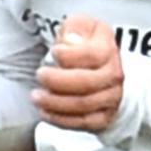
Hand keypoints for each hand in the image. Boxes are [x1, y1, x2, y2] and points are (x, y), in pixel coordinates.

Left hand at [33, 15, 125, 132]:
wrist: (104, 73)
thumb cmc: (86, 47)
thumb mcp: (81, 27)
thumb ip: (75, 28)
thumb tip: (71, 42)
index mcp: (108, 48)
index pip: (93, 55)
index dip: (69, 55)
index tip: (54, 52)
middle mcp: (114, 74)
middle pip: (86, 82)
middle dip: (57, 81)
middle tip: (40, 75)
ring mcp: (111, 98)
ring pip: (82, 105)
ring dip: (54, 102)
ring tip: (36, 96)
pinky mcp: (103, 118)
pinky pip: (82, 123)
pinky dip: (60, 119)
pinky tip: (44, 111)